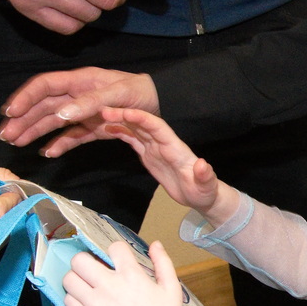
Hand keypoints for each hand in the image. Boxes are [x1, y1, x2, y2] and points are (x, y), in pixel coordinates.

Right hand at [0, 67, 158, 155]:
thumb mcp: (117, 93)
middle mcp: (77, 95)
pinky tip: (47, 152)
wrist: (163, 103)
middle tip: (5, 135)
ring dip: (34, 131)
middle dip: (22, 119)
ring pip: (53, 121)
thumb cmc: (140, 92)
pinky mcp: (94, 127)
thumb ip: (89, 102)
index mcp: (80, 80)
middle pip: (43, 106)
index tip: (10, 112)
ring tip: (16, 143)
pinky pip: (72, 135)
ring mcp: (84, 112)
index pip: (44, 86)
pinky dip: (60, 143)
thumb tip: (61, 114)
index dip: (25, 97)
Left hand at [62, 240, 185, 305]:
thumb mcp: (172, 288)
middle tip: (92, 269)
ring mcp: (94, 304)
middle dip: (86, 261)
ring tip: (85, 285)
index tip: (117, 259)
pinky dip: (74, 299)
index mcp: (131, 274)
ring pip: (69, 279)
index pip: (113, 247)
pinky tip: (85, 302)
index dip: (115, 251)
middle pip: (80, 260)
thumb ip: (163, 262)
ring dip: (76, 279)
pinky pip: (68, 301)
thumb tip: (155, 244)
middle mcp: (109, 285)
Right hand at [97, 108, 222, 212]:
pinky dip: (121, 133)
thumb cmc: (205, 191)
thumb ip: (205, 175)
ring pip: (135, 130)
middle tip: (102, 109)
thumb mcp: (207, 186)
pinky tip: (107, 128)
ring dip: (119, 121)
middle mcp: (164, 144)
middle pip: (142, 125)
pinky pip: (133, 141)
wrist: (201, 196)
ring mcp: (156, 149)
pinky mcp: (150, 156)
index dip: (142, 118)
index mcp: (175, 148)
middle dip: (124, 115)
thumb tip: (202, 164)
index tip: (125, 111)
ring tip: (99, 114)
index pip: (158, 128)